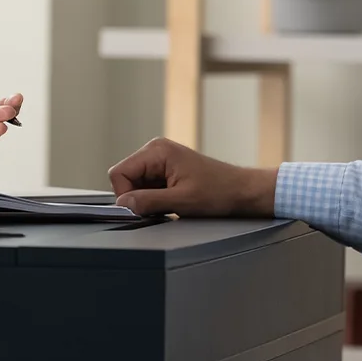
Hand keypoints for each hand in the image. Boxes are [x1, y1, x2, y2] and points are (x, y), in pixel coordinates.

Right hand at [107, 138, 277, 217]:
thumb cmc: (219, 192)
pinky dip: (154, 198)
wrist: (242, 191)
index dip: (124, 194)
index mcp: (157, 151)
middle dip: (137, 197)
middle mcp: (156, 150)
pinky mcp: (166, 169)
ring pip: (136, 184)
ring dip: (147, 199)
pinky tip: (172, 202)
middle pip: (126, 177)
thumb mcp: (181, 201)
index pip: (119, 172)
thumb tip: (123, 204)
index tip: (140, 210)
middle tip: (160, 208)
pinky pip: (147, 186)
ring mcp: (161, 159)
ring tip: (170, 204)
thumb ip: (148, 201)